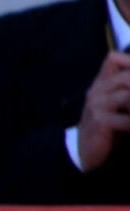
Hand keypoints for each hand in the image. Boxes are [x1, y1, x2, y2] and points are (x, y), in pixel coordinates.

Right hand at [76, 51, 129, 171]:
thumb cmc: (107, 126)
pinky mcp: (98, 122)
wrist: (85, 151)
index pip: (113, 59)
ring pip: (127, 97)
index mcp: (101, 84)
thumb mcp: (115, 103)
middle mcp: (96, 91)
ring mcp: (96, 106)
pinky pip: (126, 120)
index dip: (129, 62)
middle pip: (125, 77)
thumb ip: (124, 90)